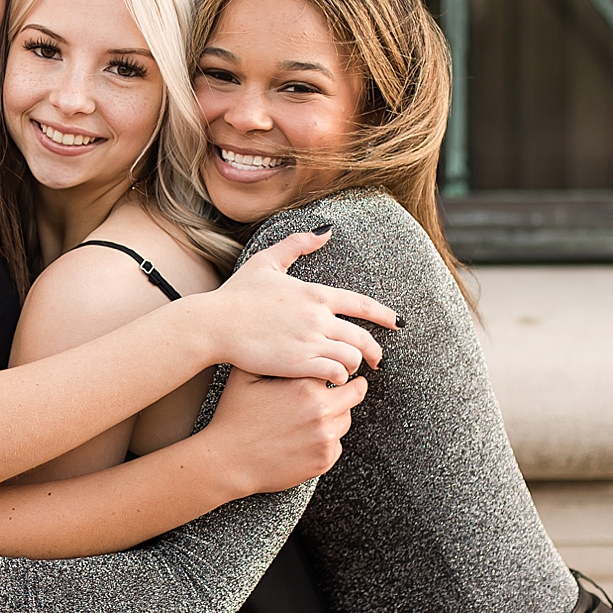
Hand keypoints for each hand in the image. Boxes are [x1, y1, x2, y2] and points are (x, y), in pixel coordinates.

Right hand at [204, 229, 399, 382]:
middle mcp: (318, 316)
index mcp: (315, 293)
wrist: (214, 323)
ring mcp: (309, 340)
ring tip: (349, 372)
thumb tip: (325, 230)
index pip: (362, 304)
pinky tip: (332, 382)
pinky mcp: (298, 363)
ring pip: (351, 357)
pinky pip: (334, 373)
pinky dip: (339, 379)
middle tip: (377, 360)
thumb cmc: (237, 294)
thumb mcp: (267, 261)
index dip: (385, 315)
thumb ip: (298, 244)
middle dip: (375, 350)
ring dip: (354, 366)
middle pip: (363, 336)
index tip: (398, 323)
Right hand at [204, 368, 366, 493]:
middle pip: (355, 392)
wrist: (229, 461)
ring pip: (346, 419)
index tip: (329, 368)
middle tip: (340, 388)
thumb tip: (286, 340)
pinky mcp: (325, 459)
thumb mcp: (246, 377)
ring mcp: (325, 437)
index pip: (336, 367)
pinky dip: (326, 441)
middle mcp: (320, 410)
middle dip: (349, 388)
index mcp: (304, 386)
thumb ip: (272, 356)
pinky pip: (337, 445)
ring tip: (312, 416)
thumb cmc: (235, 418)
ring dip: (336, 415)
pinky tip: (304, 438)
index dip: (332, 366)